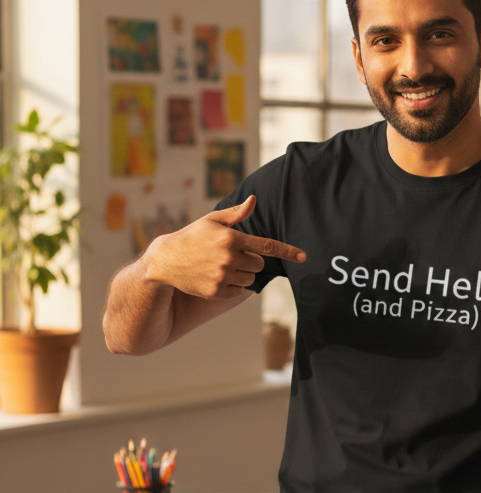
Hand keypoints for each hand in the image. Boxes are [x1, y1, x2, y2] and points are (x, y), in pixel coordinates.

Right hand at [145, 195, 304, 298]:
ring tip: (222, 266)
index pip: (266, 246)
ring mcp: (222, 276)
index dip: (287, 251)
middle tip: (233, 256)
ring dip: (243, 274)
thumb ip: (236, 214)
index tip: (303, 257)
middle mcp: (229, 258)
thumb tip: (254, 200)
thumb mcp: (212, 221)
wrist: (166, 261)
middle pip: (259, 265)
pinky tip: (216, 277)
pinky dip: (233, 286)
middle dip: (252, 261)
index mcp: (231, 239)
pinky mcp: (216, 292)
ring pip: (251, 279)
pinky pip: (239, 291)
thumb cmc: (192, 237)